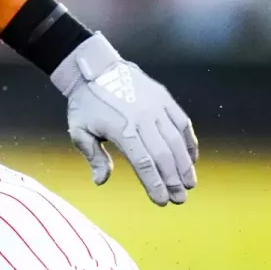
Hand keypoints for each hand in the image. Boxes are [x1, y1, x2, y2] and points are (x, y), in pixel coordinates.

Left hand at [51, 33, 198, 205]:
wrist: (96, 67)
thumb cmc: (84, 104)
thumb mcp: (79, 130)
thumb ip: (93, 156)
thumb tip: (100, 181)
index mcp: (121, 129)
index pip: (143, 162)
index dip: (153, 184)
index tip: (161, 201)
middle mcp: (143, 118)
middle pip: (163, 155)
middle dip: (173, 180)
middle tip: (179, 200)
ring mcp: (156, 106)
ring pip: (176, 140)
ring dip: (185, 165)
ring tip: (189, 185)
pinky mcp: (164, 98)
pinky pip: (182, 123)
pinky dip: (189, 142)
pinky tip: (192, 159)